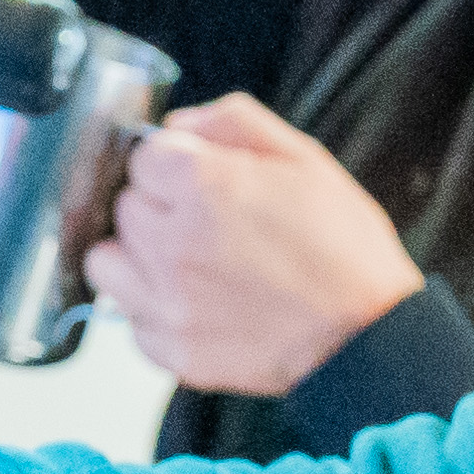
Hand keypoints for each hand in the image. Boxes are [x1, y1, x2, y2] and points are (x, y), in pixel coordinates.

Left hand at [85, 95, 424, 397]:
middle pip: (124, 206)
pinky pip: (130, 319)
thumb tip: (179, 124)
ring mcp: (167, 302)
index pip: (142, 155)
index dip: (174, 163)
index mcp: (203, 186)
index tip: (198, 180)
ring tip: (183, 262)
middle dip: (158, 206)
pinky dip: (153, 309)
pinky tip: (194, 302)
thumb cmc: (344, 249)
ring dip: (136, 256)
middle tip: (206, 222)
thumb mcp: (303, 157)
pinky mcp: (172, 350)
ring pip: (105, 262)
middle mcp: (173, 244)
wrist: (368, 336)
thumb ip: (231, 123)